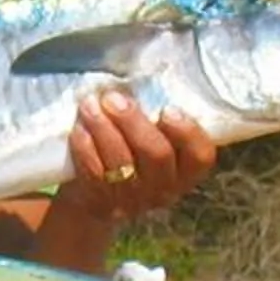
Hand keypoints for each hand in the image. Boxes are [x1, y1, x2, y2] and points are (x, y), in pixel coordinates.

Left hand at [48, 91, 216, 240]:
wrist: (95, 200)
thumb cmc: (130, 154)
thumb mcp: (150, 141)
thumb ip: (153, 120)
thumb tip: (136, 78)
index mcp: (185, 171)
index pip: (200, 156)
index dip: (187, 133)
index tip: (167, 108)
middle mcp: (164, 189)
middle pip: (157, 155)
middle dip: (134, 122)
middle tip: (114, 98)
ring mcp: (133, 199)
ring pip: (121, 162)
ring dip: (104, 128)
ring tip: (90, 104)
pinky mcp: (102, 202)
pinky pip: (94, 172)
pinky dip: (86, 147)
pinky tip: (79, 127)